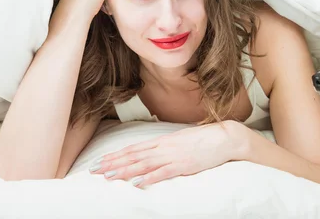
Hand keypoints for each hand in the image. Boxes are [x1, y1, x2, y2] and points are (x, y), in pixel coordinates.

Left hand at [89, 121, 247, 186]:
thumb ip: (166, 147)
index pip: (134, 148)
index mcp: (163, 140)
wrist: (225, 137)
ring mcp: (173, 156)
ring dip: (124, 170)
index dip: (116, 155)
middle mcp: (164, 147)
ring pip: (143, 164)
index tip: (101, 161)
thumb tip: (153, 153)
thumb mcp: (181, 140)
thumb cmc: (204, 139)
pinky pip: (163, 172)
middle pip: (133, 155)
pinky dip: (149, 177)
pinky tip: (137, 182)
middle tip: (94, 170)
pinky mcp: (184, 165)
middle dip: (113, 163)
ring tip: (108, 176)